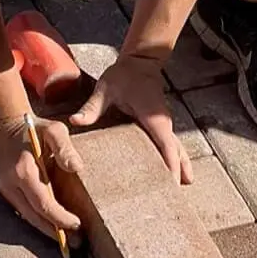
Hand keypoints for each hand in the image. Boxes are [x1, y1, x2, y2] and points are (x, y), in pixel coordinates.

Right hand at [0, 116, 82, 240]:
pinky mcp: (6, 190)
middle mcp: (11, 184)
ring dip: (47, 229)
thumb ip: (65, 148)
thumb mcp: (54, 130)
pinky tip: (53, 226)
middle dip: (55, 231)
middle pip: (34, 216)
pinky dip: (39, 220)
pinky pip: (24, 210)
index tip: (77, 224)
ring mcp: (6, 189)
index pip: (43, 204)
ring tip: (68, 240)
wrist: (6, 125)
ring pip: (28, 217)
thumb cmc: (34, 127)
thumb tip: (77, 168)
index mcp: (23, 171)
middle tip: (77, 242)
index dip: (60, 218)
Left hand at [70, 53, 191, 183]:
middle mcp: (164, 123)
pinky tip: (173, 172)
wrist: (140, 61)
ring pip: (177, 149)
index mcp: (153, 118)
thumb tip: (75, 121)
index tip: (174, 183)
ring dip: (180, 166)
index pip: (166, 145)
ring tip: (181, 188)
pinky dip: (174, 158)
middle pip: (176, 152)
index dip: (171, 164)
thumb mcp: (106, 89)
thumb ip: (92, 107)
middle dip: (179, 172)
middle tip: (177, 196)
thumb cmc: (124, 75)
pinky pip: (170, 145)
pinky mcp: (161, 124)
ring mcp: (165, 124)